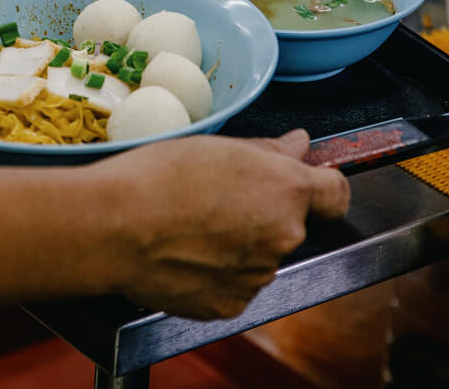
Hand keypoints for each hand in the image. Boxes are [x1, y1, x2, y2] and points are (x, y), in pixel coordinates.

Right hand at [95, 129, 349, 320]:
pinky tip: (182, 253)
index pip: (335, 192)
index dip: (319, 185)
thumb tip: (298, 144)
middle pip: (287, 224)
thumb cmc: (157, 177)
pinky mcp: (229, 304)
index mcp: (286, 190)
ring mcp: (257, 275)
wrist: (113, 228)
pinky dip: (214, 272)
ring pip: (258, 256)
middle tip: (214, 198)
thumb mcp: (216, 145)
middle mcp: (283, 235)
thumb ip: (268, 150)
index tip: (302, 182)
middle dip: (260, 213)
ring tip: (188, 226)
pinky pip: (232, 285)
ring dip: (236, 244)